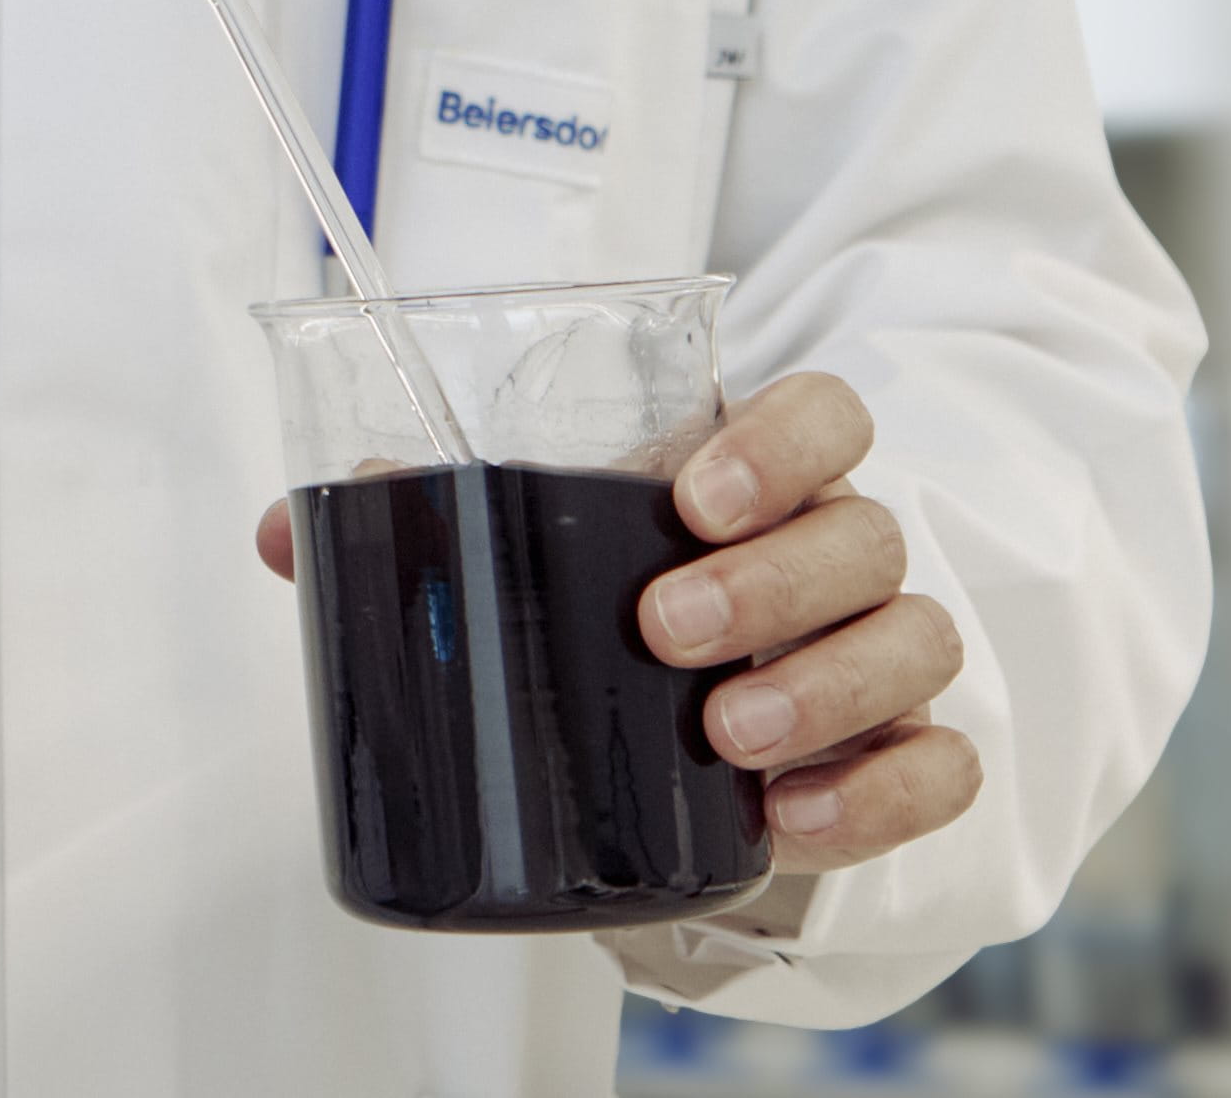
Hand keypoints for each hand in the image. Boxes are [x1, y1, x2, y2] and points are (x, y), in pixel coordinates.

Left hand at [254, 371, 976, 873]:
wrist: (715, 727)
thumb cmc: (633, 599)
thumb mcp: (547, 550)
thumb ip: (430, 523)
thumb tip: (291, 533)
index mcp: (763, 480)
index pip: (825, 415)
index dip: (781, 443)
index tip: (694, 491)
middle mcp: (843, 556)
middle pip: (865, 532)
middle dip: (768, 580)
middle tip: (664, 626)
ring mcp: (886, 656)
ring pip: (913, 641)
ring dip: (821, 686)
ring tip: (724, 731)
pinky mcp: (907, 758)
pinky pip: (939, 768)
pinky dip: (876, 794)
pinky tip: (792, 816)